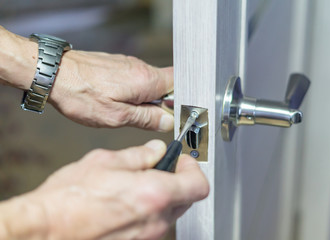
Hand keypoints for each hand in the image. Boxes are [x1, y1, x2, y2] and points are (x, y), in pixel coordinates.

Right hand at [9, 140, 208, 239]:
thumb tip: (155, 150)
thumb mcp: (105, 162)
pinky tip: (126, 201)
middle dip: (177, 180)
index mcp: (154, 194)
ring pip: (170, 212)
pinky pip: (153, 225)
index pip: (198, 185)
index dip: (193, 169)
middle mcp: (155, 220)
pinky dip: (148, 210)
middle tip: (160, 168)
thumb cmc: (69, 199)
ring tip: (137, 184)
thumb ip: (138, 155)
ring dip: (162, 196)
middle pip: (186, 198)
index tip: (182, 160)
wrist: (45, 231)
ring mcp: (146, 237)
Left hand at [49, 51, 173, 130]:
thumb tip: (167, 122)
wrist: (55, 73)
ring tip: (128, 110)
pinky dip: (134, 92)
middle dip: (162, 103)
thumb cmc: (82, 94)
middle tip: (148, 118)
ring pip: (150, 83)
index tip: (175, 115)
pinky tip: (117, 100)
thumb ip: (146, 119)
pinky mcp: (118, 65)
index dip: (181, 101)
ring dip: (146, 99)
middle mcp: (141, 68)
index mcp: (147, 81)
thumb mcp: (117, 116)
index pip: (180, 85)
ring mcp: (129, 64)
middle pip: (166, 85)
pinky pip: (136, 79)